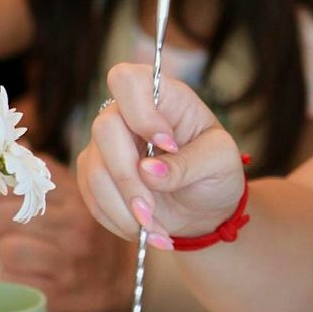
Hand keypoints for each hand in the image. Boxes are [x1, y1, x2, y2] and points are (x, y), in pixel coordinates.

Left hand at [0, 155, 136, 311]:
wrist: (122, 278)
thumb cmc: (90, 232)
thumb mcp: (76, 194)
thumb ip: (44, 171)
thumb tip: (16, 145)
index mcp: (76, 200)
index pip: (14, 186)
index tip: (1, 198)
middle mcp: (74, 229)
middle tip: (8, 227)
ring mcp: (67, 263)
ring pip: (5, 249)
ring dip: (5, 250)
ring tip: (19, 248)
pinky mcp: (57, 293)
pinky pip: (12, 280)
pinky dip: (12, 276)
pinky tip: (28, 271)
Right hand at [75, 64, 244, 246]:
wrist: (204, 208)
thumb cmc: (216, 173)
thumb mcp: (221, 163)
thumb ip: (190, 164)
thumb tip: (147, 172)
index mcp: (161, 97)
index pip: (127, 80)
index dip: (140, 112)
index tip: (169, 145)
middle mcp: (125, 114)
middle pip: (105, 129)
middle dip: (128, 178)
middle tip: (153, 212)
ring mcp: (105, 145)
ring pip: (94, 170)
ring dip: (124, 209)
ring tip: (157, 232)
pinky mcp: (94, 174)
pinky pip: (91, 196)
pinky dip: (118, 220)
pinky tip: (145, 232)